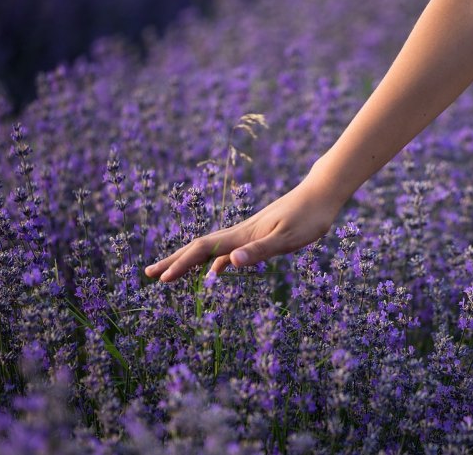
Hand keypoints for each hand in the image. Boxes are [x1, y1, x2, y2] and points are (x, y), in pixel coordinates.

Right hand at [145, 176, 342, 282]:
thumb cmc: (310, 216)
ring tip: (172, 274)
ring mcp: (249, 232)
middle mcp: (241, 232)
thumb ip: (260, 251)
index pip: (203, 250)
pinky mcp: (260, 233)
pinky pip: (229, 250)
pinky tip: (216, 271)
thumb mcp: (288, 238)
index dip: (181, 264)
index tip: (161, 280)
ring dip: (190, 262)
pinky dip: (216, 262)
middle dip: (174, 262)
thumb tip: (230, 263)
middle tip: (149, 275)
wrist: (322, 193)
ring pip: (212, 249)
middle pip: (199, 248)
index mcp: (244, 235)